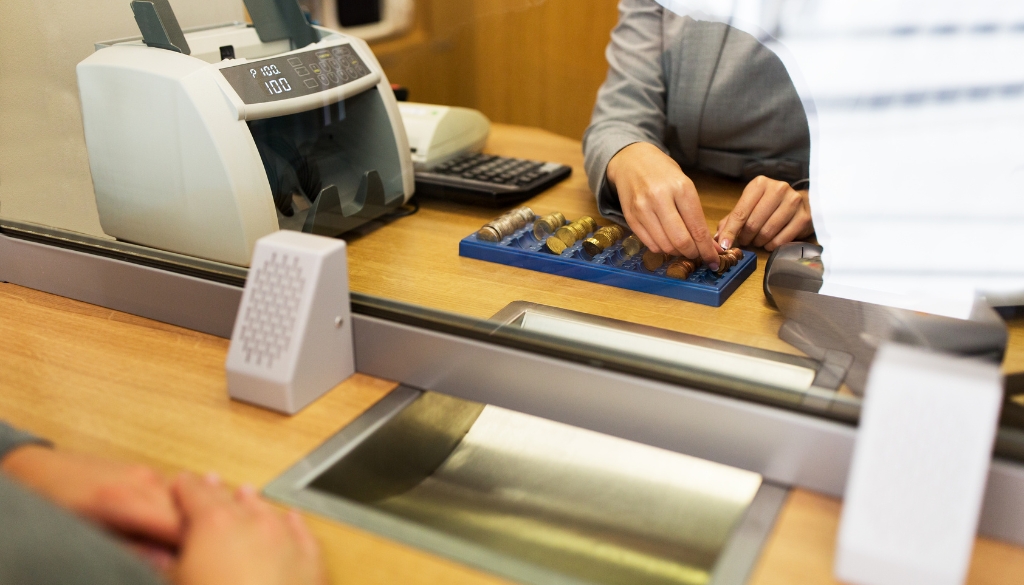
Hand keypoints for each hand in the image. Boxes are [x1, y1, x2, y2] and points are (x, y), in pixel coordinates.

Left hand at [1, 445, 180, 560]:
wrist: (40, 468)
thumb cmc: (55, 504)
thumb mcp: (87, 535)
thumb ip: (131, 549)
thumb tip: (167, 563)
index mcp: (124, 500)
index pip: (179, 525)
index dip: (190, 545)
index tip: (189, 560)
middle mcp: (142, 481)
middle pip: (189, 512)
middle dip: (195, 534)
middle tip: (191, 555)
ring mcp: (146, 472)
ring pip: (186, 500)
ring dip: (190, 521)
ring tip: (186, 542)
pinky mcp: (145, 470)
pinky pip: (175, 491)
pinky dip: (181, 508)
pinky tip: (176, 523)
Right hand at [173, 473, 326, 584]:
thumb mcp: (175, 582)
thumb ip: (166, 565)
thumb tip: (159, 557)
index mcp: (214, 527)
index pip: (194, 494)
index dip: (184, 489)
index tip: (180, 484)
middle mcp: (254, 525)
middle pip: (230, 499)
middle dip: (216, 493)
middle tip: (207, 483)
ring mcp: (286, 541)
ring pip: (266, 511)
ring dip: (253, 504)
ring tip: (245, 495)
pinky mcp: (311, 563)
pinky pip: (301, 533)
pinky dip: (292, 524)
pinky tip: (289, 518)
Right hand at [607, 142, 721, 267]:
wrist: (631, 161)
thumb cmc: (663, 173)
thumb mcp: (684, 185)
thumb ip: (695, 214)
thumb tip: (709, 245)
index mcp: (681, 188)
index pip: (697, 228)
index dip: (707, 249)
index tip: (714, 259)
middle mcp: (660, 198)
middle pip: (681, 241)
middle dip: (693, 253)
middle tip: (698, 254)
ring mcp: (642, 209)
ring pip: (665, 246)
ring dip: (677, 253)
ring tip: (683, 248)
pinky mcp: (630, 218)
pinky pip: (650, 244)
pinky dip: (662, 249)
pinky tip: (667, 242)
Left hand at [716, 175, 813, 251]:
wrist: (801, 202)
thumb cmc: (770, 205)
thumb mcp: (749, 206)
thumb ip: (732, 220)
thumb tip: (718, 238)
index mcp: (760, 184)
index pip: (740, 212)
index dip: (730, 231)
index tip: (724, 245)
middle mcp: (778, 189)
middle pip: (753, 223)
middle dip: (746, 237)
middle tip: (746, 240)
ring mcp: (793, 202)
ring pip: (767, 232)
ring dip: (759, 242)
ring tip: (758, 240)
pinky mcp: (804, 217)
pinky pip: (782, 239)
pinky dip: (772, 245)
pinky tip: (770, 243)